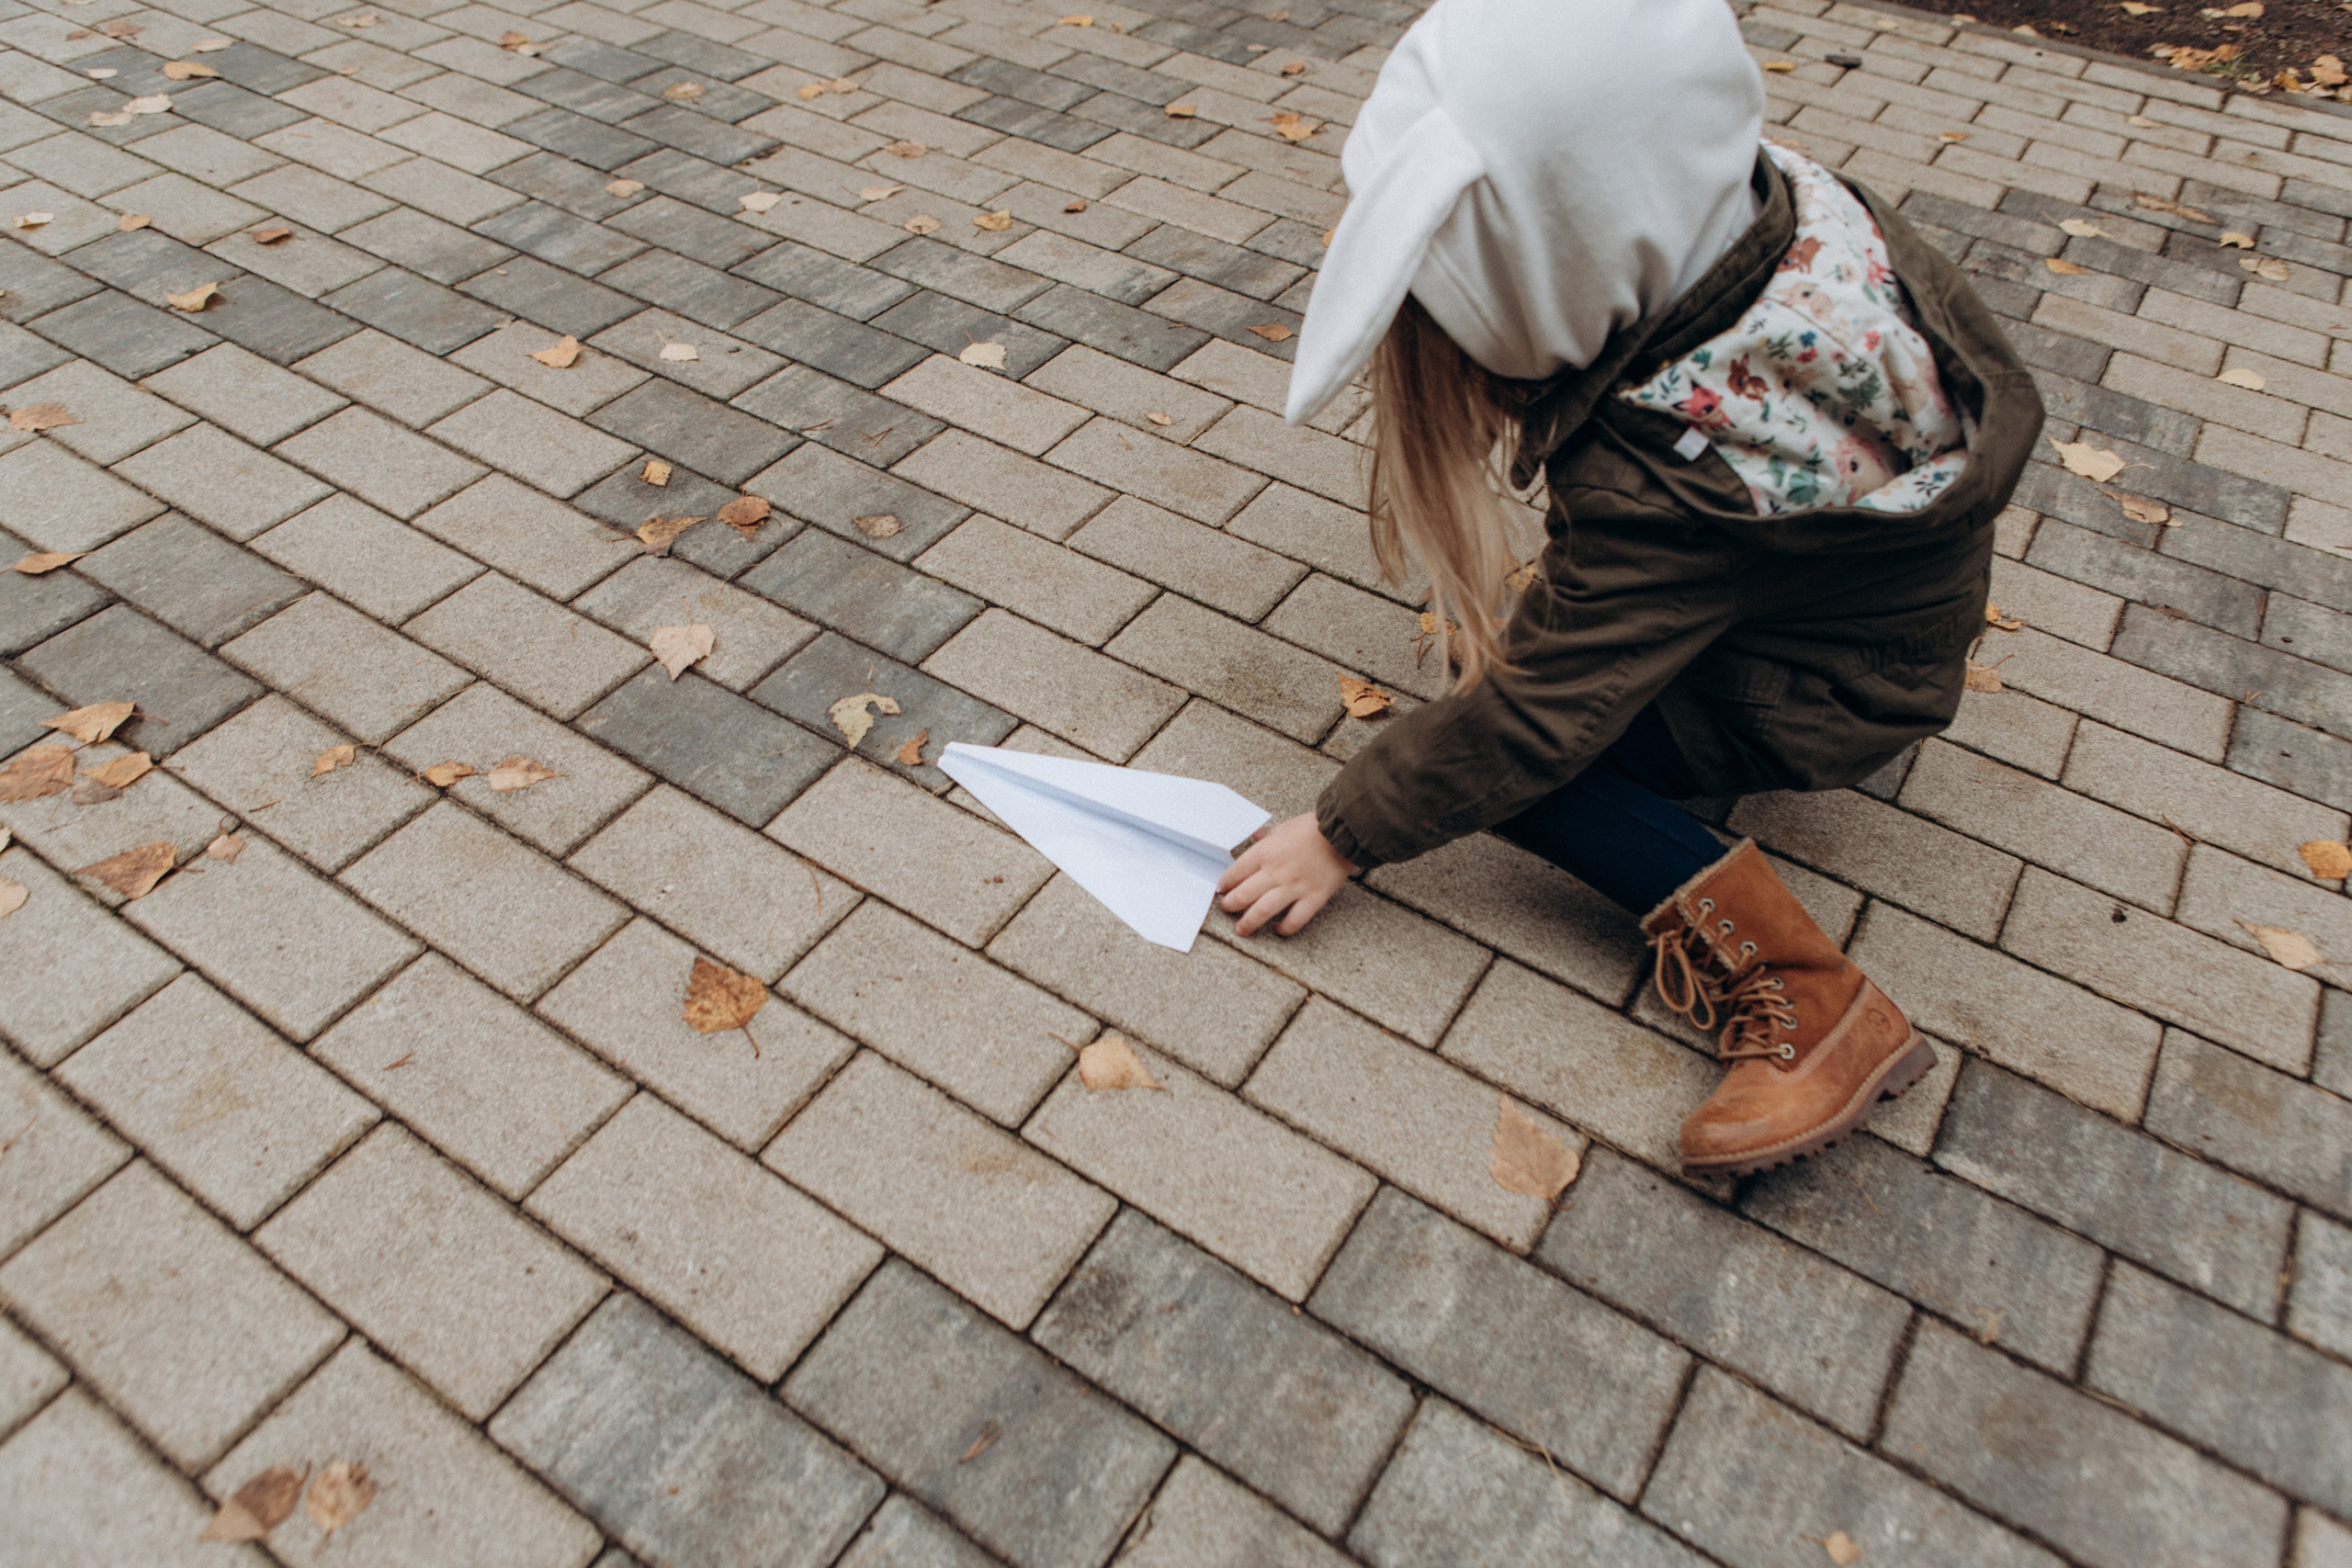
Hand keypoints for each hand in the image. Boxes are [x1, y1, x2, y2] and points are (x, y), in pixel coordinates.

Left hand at [1217, 812, 1356, 936]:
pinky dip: (1284, 928)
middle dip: (1230, 905)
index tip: (1221, 889)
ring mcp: (1294, 887)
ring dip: (1248, 922)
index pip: (1236, 872)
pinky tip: (1277, 930)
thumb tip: (1250, 835)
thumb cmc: (1311, 828)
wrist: (1342, 833)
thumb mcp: (1282, 827)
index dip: (1225, 883)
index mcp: (1266, 852)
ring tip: (1241, 929)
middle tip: (1227, 909)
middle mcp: (1276, 871)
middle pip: (1244, 895)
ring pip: (1263, 911)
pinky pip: (1295, 919)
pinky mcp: (1313, 898)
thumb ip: (1264, 835)